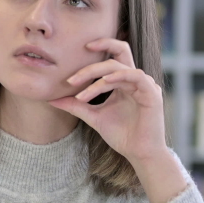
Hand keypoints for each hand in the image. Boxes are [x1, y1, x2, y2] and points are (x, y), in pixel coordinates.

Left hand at [48, 38, 167, 163]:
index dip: (99, 47)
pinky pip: (135, 76)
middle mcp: (135, 79)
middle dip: (93, 60)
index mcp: (124, 81)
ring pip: (119, 67)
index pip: (113, 56)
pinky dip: (118, 76)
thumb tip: (51, 99)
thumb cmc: (121, 135)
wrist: (138, 154)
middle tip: (72, 76)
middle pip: (118, 53)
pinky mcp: (152, 93)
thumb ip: (76, 105)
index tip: (77, 53)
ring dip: (96, 75)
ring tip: (77, 87)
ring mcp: (145, 85)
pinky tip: (103, 82)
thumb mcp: (93, 116)